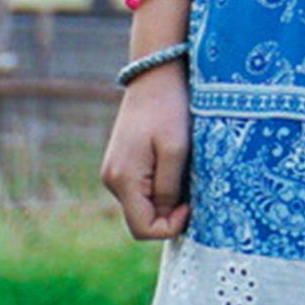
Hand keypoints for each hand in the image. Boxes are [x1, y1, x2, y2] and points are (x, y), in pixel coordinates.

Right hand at [101, 70, 192, 240]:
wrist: (154, 76)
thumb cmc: (169, 110)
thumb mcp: (177, 149)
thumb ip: (169, 187)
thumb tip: (166, 215)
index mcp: (124, 180)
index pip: (142, 228)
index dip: (169, 226)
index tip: (191, 205)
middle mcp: (112, 180)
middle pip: (141, 218)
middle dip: (168, 213)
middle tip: (192, 191)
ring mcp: (114, 171)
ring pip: (141, 204)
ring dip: (165, 198)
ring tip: (184, 172)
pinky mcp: (121, 162)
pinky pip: (140, 188)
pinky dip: (159, 186)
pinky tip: (174, 166)